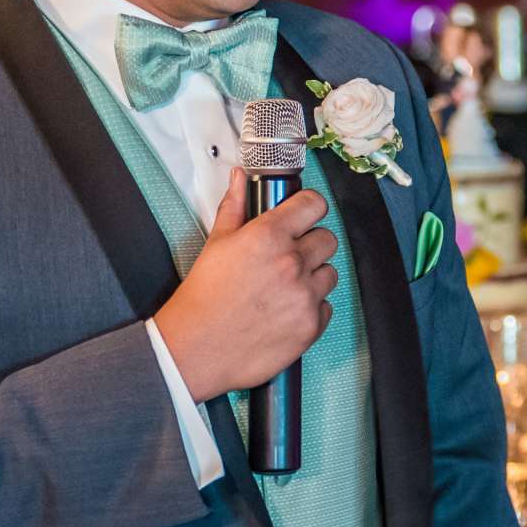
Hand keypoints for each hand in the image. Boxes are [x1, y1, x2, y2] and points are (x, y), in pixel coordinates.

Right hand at [152, 171, 336, 401]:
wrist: (195, 347)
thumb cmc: (203, 298)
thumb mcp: (216, 243)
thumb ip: (234, 206)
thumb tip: (239, 179)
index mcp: (269, 236)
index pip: (314, 204)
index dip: (309, 207)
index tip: (304, 214)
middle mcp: (292, 263)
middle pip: (327, 238)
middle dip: (311, 244)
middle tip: (289, 256)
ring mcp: (304, 295)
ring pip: (330, 273)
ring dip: (313, 277)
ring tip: (285, 287)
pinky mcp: (311, 325)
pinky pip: (327, 306)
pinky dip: (311, 308)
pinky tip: (286, 310)